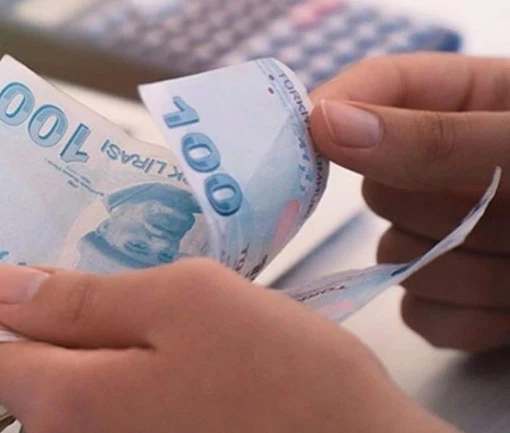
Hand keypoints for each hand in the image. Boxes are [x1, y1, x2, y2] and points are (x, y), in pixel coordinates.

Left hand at [0, 260, 455, 432]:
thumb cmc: (281, 372)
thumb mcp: (184, 301)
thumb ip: (81, 297)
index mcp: (67, 405)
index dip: (11, 303)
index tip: (44, 264)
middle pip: (35, 374)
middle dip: (65, 322)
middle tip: (119, 275)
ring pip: (80, 393)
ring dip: (106, 347)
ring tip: (157, 308)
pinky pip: (118, 414)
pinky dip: (133, 378)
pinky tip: (178, 353)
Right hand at [310, 53, 509, 351]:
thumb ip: (437, 138)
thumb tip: (324, 124)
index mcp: (471, 102)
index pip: (376, 88)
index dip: (336, 107)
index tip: (307, 134)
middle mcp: (450, 167)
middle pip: (377, 188)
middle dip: (440, 208)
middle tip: (507, 205)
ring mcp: (453, 234)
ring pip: (396, 260)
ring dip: (469, 269)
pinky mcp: (461, 296)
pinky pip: (420, 312)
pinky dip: (470, 317)